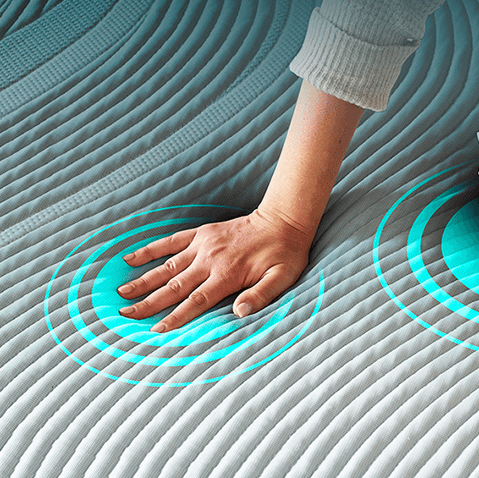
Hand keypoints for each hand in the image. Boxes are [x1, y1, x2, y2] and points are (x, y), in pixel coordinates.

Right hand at [117, 208, 313, 331]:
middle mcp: (210, 260)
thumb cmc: (285, 254)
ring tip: (120, 292)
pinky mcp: (202, 233)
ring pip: (167, 266)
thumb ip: (260, 296)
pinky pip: (171, 241)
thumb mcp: (282, 279)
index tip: (153, 331)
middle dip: (148, 303)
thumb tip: (239, 314)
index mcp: (227, 275)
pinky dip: (151, 249)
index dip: (174, 317)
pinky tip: (130, 257)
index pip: (195, 301)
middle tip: (124, 316)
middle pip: (174, 286)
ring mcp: (203, 244)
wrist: (284, 220)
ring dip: (143, 280)